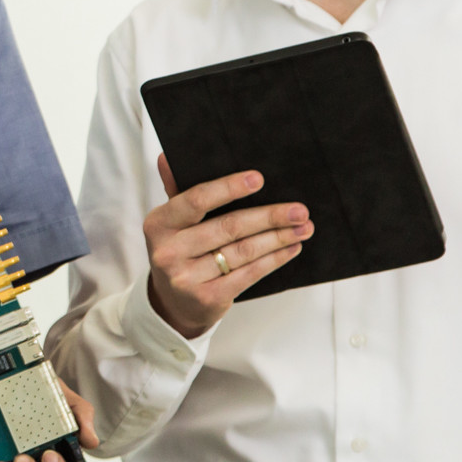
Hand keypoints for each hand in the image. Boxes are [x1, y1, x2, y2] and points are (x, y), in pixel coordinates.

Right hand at [142, 155, 311, 338]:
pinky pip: (249, 274)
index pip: (196, 200)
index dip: (228, 188)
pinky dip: (273, 260)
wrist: (173, 305)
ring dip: (278, 238)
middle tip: (299, 210)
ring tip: (303, 228)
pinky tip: (290, 249)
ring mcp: (186, 278)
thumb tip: (167, 157)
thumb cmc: (180, 253)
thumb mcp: (172, 224)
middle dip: (269, 217)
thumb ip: (176, 191)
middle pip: (228, 227)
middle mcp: (168, 251)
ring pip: (243, 251)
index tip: (259, 179)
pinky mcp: (207, 298)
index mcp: (158, 224)